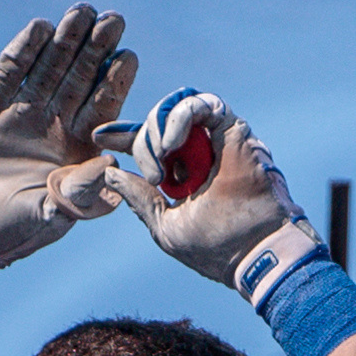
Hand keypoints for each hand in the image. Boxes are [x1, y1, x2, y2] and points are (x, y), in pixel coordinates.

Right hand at [0, 5, 137, 268]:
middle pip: (79, 78)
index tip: (128, 56)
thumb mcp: (54, 216)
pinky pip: (7, 73)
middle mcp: (53, 123)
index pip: (103, 106)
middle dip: (95, 49)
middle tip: (112, 20)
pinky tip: (39, 29)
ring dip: (63, 41)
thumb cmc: (16, 230)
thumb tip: (110, 166)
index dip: (115, 80)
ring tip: (81, 13)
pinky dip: (22, 52)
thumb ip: (82, 193)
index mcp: (77, 147)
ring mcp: (19, 112)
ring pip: (47, 68)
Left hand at [103, 90, 318, 293]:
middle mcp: (199, 152)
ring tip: (161, 155)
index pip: (149, 144)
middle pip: (157, 124)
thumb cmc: (215, 247)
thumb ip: (139, 198)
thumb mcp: (165, 225)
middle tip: (151, 173)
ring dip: (158, 128)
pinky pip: (199, 104)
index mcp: (182, 172)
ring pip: (176, 109)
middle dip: (142, 141)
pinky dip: (179, 117)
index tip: (99, 137)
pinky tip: (171, 144)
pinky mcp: (233, 128)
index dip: (124, 137)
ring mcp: (216, 139)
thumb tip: (112, 174)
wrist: (256, 252)